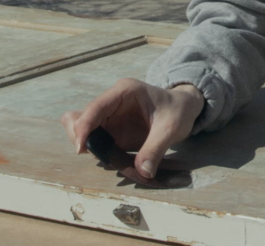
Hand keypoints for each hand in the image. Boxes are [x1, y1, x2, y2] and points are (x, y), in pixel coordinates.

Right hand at [60, 78, 203, 179]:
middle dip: (82, 138)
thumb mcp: (171, 129)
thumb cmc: (178, 111)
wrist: (184, 109)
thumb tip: (142, 172)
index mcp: (124, 92)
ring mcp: (109, 117)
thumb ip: (155, 149)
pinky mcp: (111, 130)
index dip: (84, 127)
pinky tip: (112, 160)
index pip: (95, 107)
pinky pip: (94, 141)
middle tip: (97, 156)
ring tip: (108, 158)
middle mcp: (111, 102)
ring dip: (88, 146)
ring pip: (81, 129)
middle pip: (80, 118)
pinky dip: (97, 152)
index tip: (81, 149)